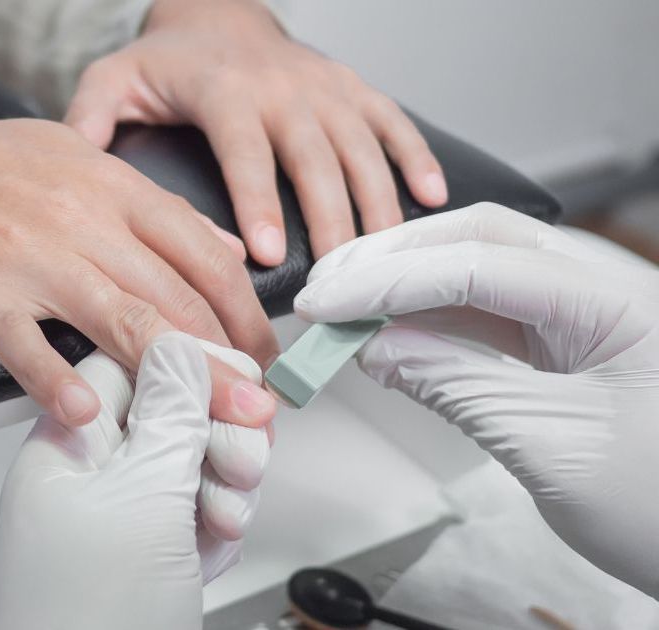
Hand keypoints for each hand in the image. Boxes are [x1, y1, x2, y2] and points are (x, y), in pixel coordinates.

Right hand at [0, 86, 278, 427]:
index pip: (201, 250)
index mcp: (106, 184)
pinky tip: (86, 416)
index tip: (261, 353)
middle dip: (228, 358)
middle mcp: (78, 216)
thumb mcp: (69, 159)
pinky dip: (57, 381)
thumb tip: (218, 244)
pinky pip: (24, 343)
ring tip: (207, 421)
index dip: (243, 309)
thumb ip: (145, 203)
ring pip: (120, 318)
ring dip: (175, 379)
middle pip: (175, 294)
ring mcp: (26, 254)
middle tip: (256, 407)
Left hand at [0, 333, 269, 629]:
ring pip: (192, 467)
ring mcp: (118, 521)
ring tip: (224, 517)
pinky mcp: (145, 557)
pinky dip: (215, 528)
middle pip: (171, 417)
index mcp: (65, 448)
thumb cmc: (87, 619)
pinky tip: (213, 550)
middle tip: (237, 465)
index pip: (131, 369)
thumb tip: (179, 347)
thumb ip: (170, 414)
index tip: (243, 380)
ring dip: (224, 485)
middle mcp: (88, 479)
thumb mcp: (141, 497)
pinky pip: (196, 517)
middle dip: (217, 436)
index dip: (191, 368)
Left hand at [66, 0, 446, 264]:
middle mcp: (281, 88)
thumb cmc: (166, 60)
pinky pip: (392, 123)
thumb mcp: (115, 81)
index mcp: (223, 92)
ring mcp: (323, 88)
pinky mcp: (351, 89)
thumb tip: (72, 173)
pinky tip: (430, 200)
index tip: (270, 253)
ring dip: (376, 204)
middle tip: (337, 278)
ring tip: (383, 259)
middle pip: (314, 160)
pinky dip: (416, 159)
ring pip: (360, 148)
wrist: (217, 11)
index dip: (260, 202)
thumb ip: (90, 122)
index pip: (245, 152)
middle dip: (329, 221)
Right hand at [295, 203, 658, 597]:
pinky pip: (490, 313)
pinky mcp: (570, 343)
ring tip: (344, 309)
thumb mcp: (550, 448)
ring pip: (480, 268)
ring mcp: (587, 314)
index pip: (477, 264)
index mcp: (616, 302)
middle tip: (326, 286)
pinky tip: (391, 335)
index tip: (325, 304)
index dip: (388, 281)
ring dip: (407, 285)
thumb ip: (456, 386)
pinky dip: (432, 320)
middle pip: (479, 240)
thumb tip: (378, 349)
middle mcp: (602, 291)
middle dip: (393, 257)